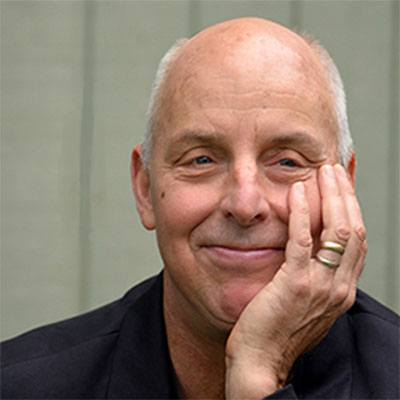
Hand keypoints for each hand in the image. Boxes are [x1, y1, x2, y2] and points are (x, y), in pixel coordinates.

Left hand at [225, 164, 366, 398]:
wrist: (262, 362)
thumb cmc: (278, 332)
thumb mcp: (307, 303)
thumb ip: (315, 277)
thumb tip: (312, 250)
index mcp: (342, 290)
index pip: (357, 241)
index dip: (352, 209)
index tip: (341, 186)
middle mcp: (339, 287)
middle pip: (353, 229)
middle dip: (345, 195)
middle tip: (333, 170)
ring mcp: (320, 286)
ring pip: (337, 230)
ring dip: (330, 196)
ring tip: (320, 172)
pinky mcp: (295, 284)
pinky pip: (302, 240)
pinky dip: (301, 213)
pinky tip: (296, 193)